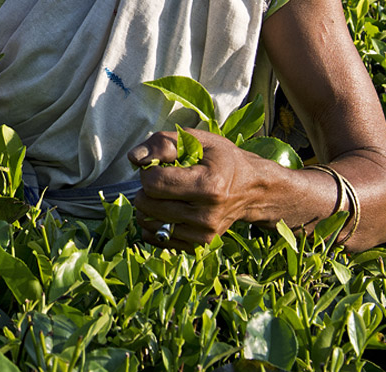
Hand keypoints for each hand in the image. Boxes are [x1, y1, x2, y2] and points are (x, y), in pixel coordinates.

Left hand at [128, 128, 260, 250]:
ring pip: (147, 222)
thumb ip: (163, 144)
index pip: (153, 183)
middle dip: (147, 188)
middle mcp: (206, 215)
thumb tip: (133, 158)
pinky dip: (154, 222)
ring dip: (149, 205)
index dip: (149, 170)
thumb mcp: (198, 140)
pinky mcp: (197, 246)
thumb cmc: (223, 160)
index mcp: (208, 186)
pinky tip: (169, 209)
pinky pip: (155, 237)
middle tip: (165, 180)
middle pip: (147, 204)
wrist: (252, 190)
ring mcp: (202, 235)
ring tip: (167, 195)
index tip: (161, 166)